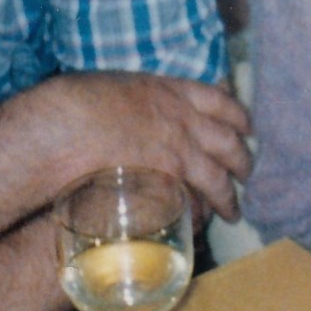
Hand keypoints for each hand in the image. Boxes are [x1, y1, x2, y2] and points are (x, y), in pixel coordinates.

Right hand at [39, 71, 251, 218]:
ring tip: (233, 211)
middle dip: (242, 160)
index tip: (246, 126)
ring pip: (218, 180)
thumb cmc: (75, 103)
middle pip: (228, 143)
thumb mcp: (116, 85)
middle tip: (246, 173)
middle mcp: (184, 122)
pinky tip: (201, 224)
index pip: (219, 101)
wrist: (64, 127)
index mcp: (172, 92)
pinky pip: (194, 204)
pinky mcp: (166, 186)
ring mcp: (179, 155)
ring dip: (228, 198)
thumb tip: (133, 109)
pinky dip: (200, 216)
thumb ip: (137, 97)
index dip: (237, 115)